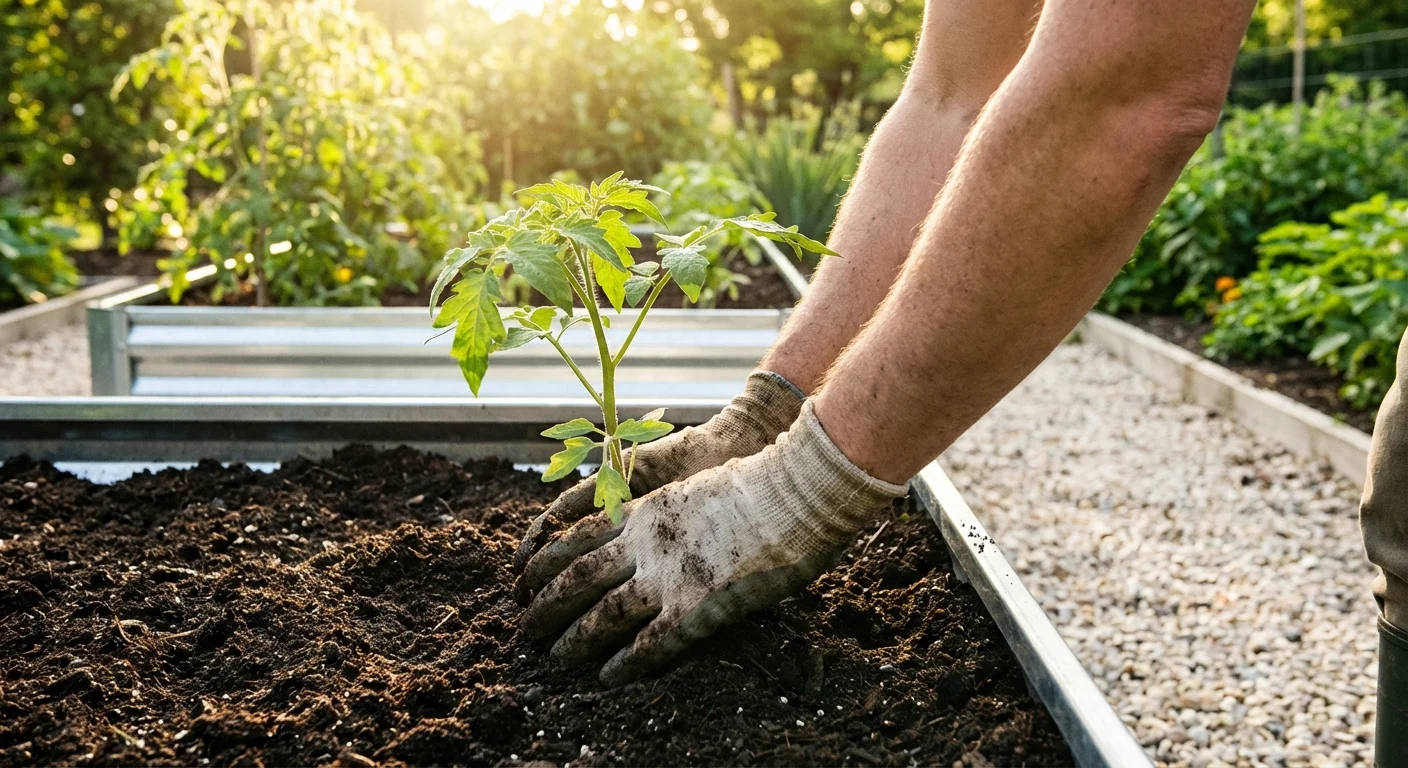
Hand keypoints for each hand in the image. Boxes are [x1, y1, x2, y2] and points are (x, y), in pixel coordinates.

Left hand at [517, 401, 905, 685]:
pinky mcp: (697, 608)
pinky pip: (650, 643)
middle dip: (545, 606)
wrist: (796, 490)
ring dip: (574, 639)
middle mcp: (644, 543)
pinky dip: (625, 662)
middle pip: (576, 579)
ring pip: (603, 615)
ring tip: (554, 657)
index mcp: (643, 510)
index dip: (545, 561)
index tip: (524, 577)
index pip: (574, 537)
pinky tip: (608, 677)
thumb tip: (647, 526)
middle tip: (526, 627)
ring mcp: (668, 576)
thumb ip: (664, 512)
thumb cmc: (756, 481)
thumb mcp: (692, 487)